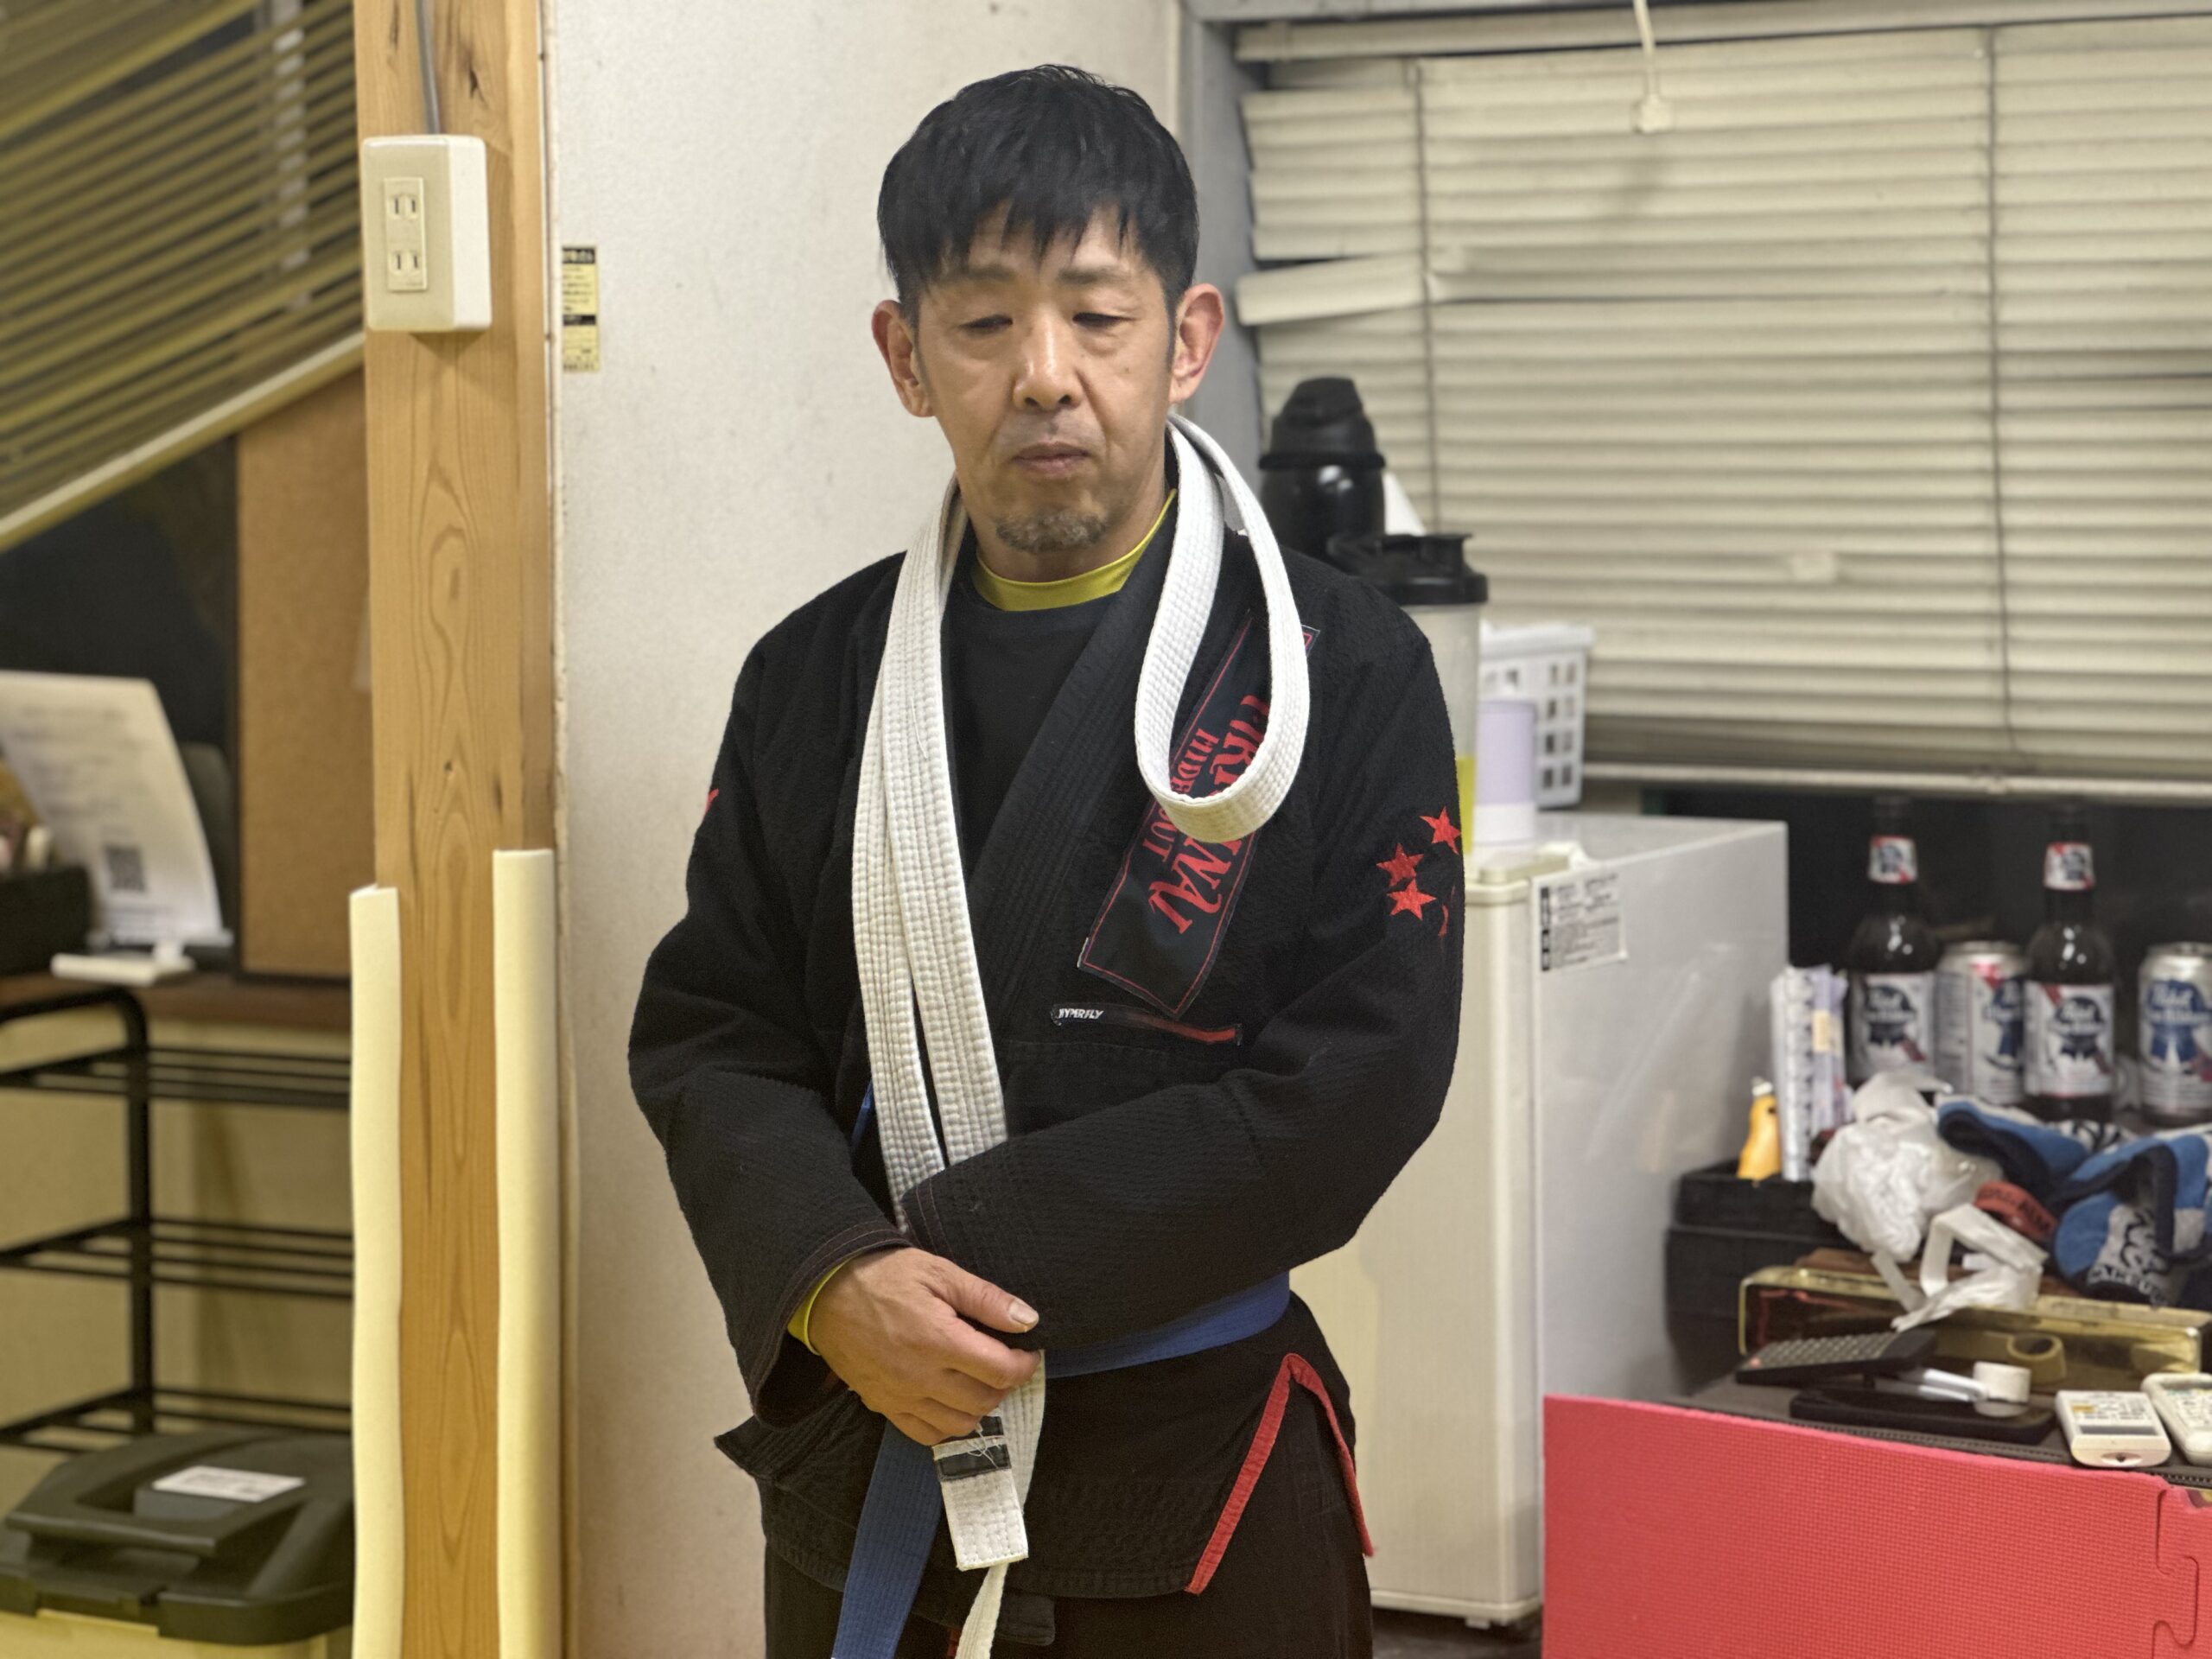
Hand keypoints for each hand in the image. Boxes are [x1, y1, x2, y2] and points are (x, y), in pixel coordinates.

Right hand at [810, 1247, 1039, 1445]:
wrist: (826, 1292)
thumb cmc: (883, 1276)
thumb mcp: (938, 1272)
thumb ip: (986, 1298)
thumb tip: (1027, 1319)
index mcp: (938, 1340)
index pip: (1000, 1370)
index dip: (1024, 1364)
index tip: (1028, 1351)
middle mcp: (920, 1376)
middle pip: (984, 1400)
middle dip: (1005, 1383)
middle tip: (1004, 1360)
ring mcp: (900, 1397)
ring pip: (959, 1425)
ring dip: (979, 1406)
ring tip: (978, 1379)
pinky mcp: (883, 1406)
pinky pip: (925, 1434)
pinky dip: (946, 1424)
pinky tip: (950, 1400)